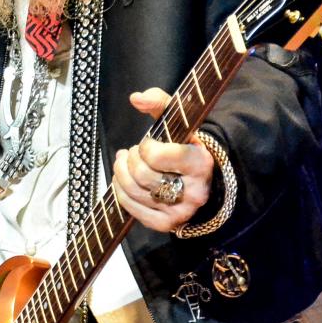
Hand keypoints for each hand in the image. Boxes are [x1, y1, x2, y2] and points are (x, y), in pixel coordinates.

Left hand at [112, 88, 214, 231]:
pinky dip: (120, 192)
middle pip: (142, 174)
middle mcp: (194, 192)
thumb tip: (136, 98)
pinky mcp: (166, 224)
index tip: (147, 143)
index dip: (145, 147)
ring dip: (120, 173)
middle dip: (130, 159)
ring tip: (123, 162)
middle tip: (131, 152)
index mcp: (200, 163)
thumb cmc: (185, 148)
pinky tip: (122, 180)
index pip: (157, 156)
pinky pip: (132, 209)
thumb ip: (160, 103)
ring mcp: (181, 211)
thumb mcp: (179, 122)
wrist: (201, 179)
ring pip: (134, 191)